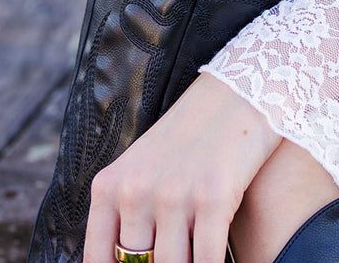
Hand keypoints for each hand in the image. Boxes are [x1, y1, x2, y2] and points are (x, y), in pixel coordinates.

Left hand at [83, 73, 280, 262]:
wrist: (240, 91)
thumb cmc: (191, 138)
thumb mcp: (143, 169)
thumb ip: (127, 217)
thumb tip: (130, 262)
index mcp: (110, 186)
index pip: (99, 259)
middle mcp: (135, 191)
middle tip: (174, 255)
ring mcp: (173, 194)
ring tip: (195, 257)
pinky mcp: (214, 197)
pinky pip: (207, 261)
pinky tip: (226, 260)